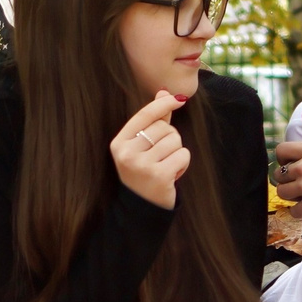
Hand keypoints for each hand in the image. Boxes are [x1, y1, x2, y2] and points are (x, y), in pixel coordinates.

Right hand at [110, 90, 190, 209]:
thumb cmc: (143, 172)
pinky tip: (172, 174)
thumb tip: (164, 92)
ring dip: (177, 152)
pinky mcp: (159, 176)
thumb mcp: (141, 146)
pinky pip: (183, 155)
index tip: (179, 99)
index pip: (145, 115)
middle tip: (161, 157)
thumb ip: (152, 120)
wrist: (141, 208)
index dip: (163, 104)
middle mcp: (127, 153)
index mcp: (119, 143)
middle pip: (164, 128)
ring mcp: (142, 165)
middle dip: (170, 139)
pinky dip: (183, 164)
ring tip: (165, 166)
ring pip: (175, 141)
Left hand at [272, 116, 301, 220]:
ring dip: (290, 193)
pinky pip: (294, 211)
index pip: (281, 150)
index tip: (290, 161)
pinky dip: (298, 210)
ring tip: (301, 193)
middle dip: (286, 176)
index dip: (283, 156)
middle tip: (298, 179)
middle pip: (279, 173)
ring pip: (283, 192)